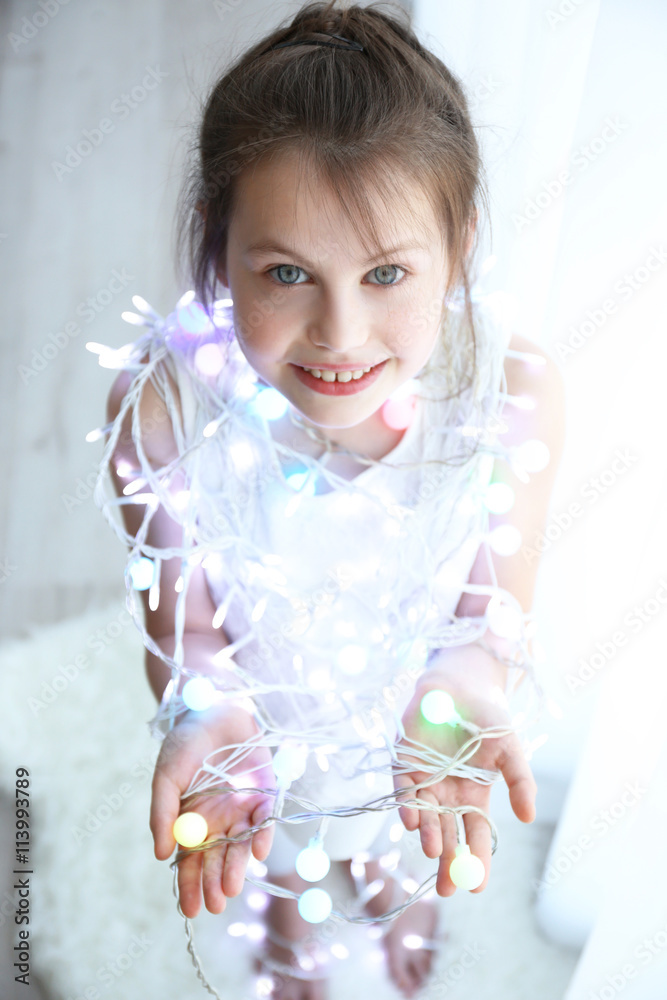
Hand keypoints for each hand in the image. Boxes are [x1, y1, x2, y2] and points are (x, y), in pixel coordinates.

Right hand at [150, 701, 275, 917]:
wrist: (215, 707)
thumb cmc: (186, 742)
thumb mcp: (167, 777)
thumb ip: (162, 814)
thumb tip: (162, 855)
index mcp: (190, 821)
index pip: (189, 862)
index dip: (189, 886)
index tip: (189, 910)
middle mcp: (217, 821)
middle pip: (216, 860)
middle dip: (214, 883)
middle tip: (215, 904)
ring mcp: (242, 808)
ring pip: (241, 846)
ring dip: (237, 868)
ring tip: (231, 889)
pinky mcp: (265, 793)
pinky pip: (265, 819)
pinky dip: (263, 836)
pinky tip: (258, 853)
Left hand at [393, 667, 536, 895]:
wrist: (460, 683)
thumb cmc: (487, 717)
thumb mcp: (510, 750)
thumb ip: (520, 781)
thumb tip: (529, 818)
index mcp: (474, 795)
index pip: (476, 836)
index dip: (477, 862)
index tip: (477, 888)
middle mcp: (447, 793)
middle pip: (448, 835)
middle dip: (448, 863)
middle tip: (447, 889)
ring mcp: (424, 779)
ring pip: (425, 816)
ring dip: (429, 835)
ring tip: (436, 851)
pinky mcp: (404, 763)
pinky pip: (403, 790)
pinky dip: (406, 805)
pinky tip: (413, 819)